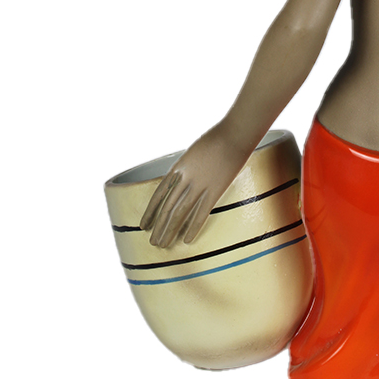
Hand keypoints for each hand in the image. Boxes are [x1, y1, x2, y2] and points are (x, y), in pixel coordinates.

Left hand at [139, 128, 245, 248]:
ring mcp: (200, 184)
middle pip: (167, 207)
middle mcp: (185, 178)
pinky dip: (193, 227)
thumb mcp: (195, 151)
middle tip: (153, 242)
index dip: (150, 211)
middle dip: (158, 226)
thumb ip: (188, 167)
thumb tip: (186, 179)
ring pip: (180, 213)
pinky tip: (187, 240)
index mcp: (178, 167)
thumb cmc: (218, 138)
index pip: (158, 194)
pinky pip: (202, 213)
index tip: (143, 225)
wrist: (235, 133)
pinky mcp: (216, 189)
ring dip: (170, 230)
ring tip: (164, 245)